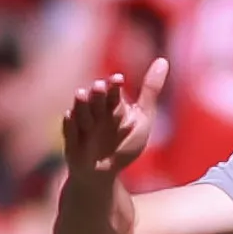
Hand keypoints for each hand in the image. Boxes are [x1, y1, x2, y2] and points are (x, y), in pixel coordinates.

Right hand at [63, 58, 169, 180]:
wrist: (106, 173)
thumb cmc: (125, 144)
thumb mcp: (142, 119)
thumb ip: (150, 91)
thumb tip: (163, 60)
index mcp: (112, 105)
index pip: (113, 93)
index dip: (114, 86)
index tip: (119, 79)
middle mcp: (95, 113)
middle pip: (96, 100)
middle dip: (98, 94)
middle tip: (100, 86)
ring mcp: (82, 127)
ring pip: (81, 112)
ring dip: (81, 104)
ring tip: (81, 93)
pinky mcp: (71, 142)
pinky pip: (69, 132)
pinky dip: (70, 126)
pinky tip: (70, 116)